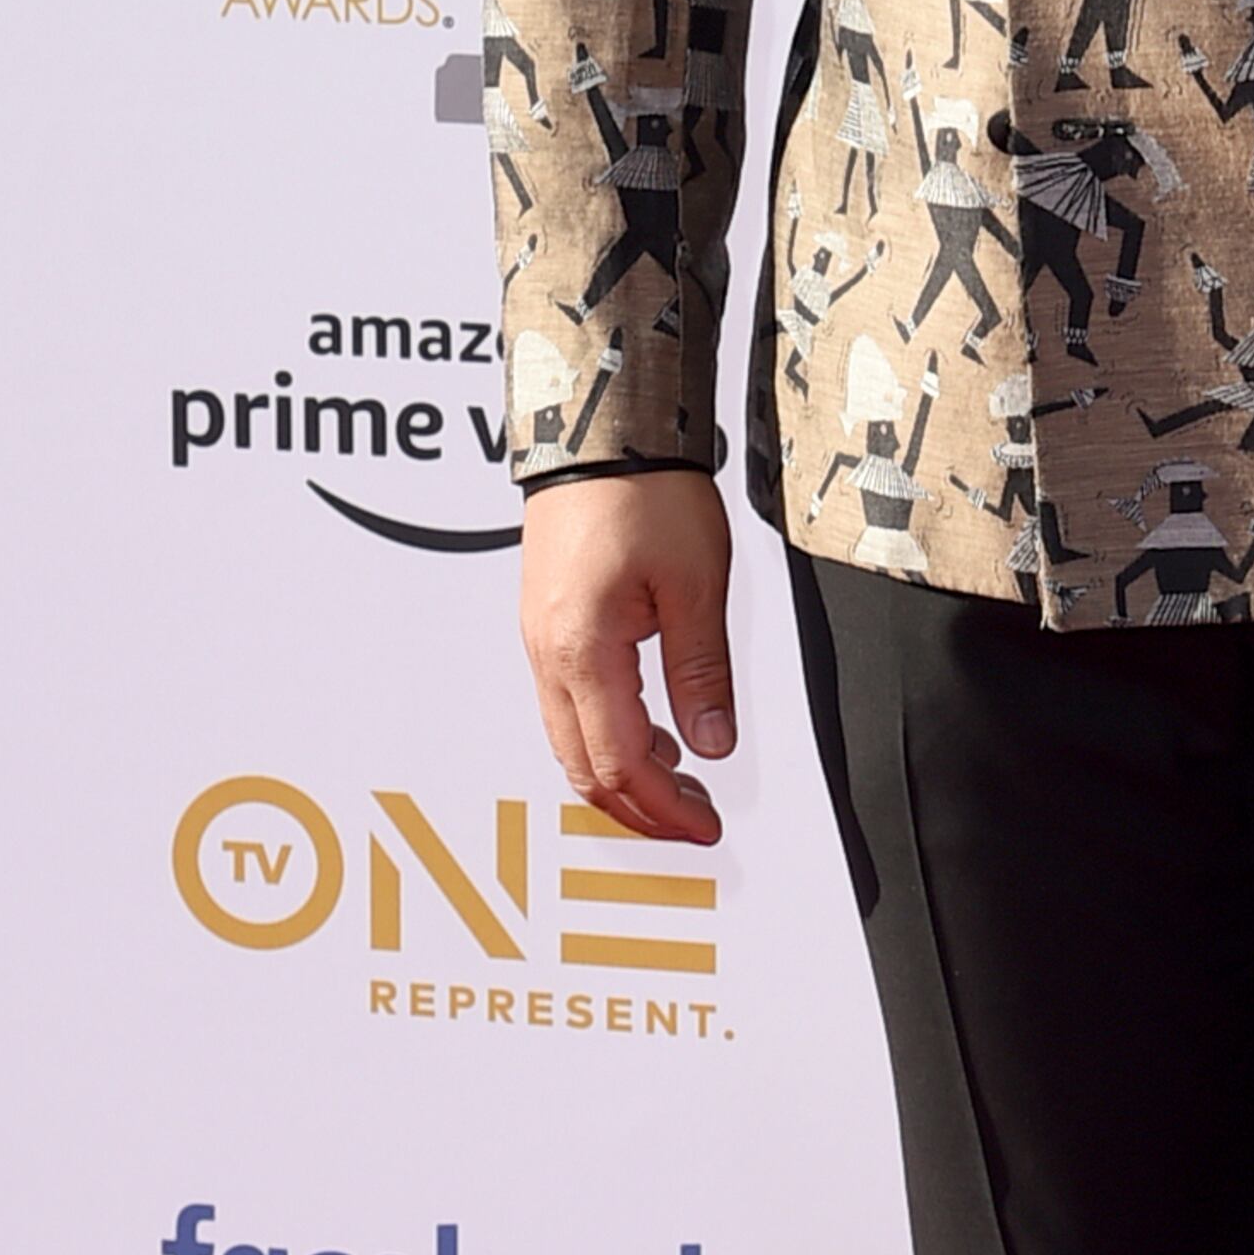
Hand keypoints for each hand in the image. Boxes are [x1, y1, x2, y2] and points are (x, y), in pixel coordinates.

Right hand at [519, 470, 734, 846]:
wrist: (600, 428)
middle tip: (695, 819)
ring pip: (571, 738)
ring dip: (623, 772)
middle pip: (584, 766)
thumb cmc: (644, 491)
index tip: (705, 826)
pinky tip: (651, 729)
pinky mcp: (547, 620)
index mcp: (583, 652)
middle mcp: (548, 653)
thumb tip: (713, 744)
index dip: (664, 808)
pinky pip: (568, 702)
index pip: (620, 763)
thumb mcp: (696, 587)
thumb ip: (702, 674)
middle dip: (640, 807)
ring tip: (681, 780)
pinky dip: (608, 733)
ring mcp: (540, 638)